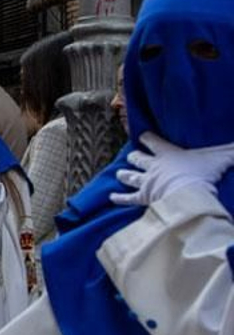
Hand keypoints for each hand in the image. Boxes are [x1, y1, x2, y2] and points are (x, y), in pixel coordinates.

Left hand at [110, 132, 233, 207]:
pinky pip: (128, 198)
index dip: (148, 139)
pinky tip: (112, 197)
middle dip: (135, 158)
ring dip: (125, 174)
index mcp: (168, 154)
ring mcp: (147, 182)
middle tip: (131, 157)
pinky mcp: (143, 198)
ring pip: (131, 176)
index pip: (154, 142)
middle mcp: (153, 167)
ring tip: (120, 173)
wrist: (188, 192)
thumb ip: (232, 150)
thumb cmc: (203, 172)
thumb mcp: (221, 157)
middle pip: (139, 159)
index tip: (142, 136)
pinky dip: (119, 197)